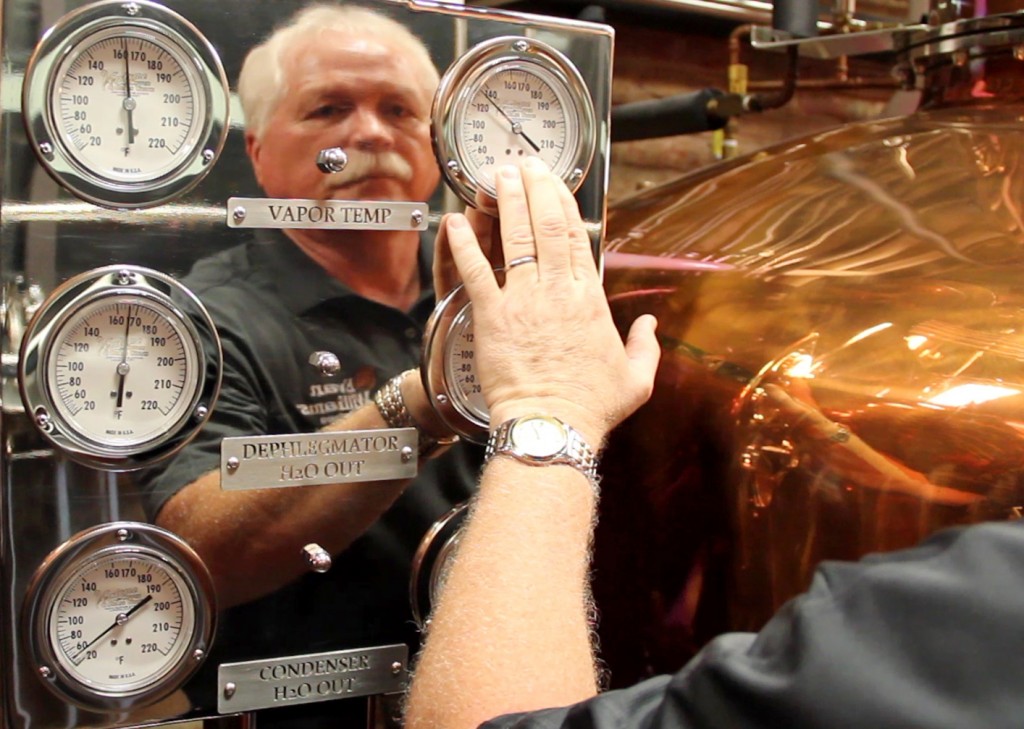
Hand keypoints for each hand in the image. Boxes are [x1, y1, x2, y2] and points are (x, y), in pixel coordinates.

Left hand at [442, 157, 660, 446]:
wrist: (552, 426)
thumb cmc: (591, 406)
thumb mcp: (636, 379)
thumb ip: (646, 346)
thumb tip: (649, 324)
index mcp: (588, 298)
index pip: (575, 237)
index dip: (562, 203)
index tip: (554, 182)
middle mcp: (557, 289)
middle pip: (545, 224)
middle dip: (534, 186)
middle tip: (523, 161)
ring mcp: (523, 299)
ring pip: (514, 236)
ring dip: (504, 201)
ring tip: (496, 174)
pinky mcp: (491, 315)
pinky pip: (475, 270)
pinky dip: (463, 243)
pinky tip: (453, 220)